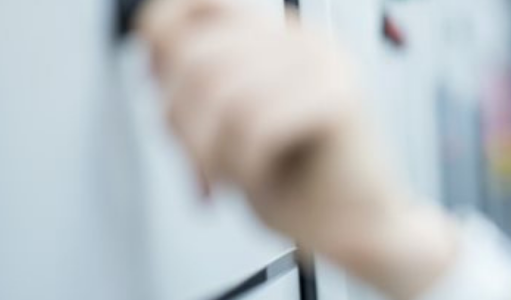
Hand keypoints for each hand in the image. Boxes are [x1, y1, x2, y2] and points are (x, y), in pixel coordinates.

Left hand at [138, 0, 456, 297]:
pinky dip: (244, 165)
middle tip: (197, 164)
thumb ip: (200, 87)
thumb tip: (151, 56)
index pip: (199, 2)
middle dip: (179, 122)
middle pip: (197, 56)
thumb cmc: (300, 186)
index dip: (161, 41)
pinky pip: (256, 125)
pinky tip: (257, 180)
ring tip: (228, 177)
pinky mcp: (338, 100)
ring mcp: (324, 66)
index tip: (158, 88)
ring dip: (209, 151)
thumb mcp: (232, 127)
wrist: (359, 231)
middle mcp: (303, 41)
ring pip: (221, 95)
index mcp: (278, 38)